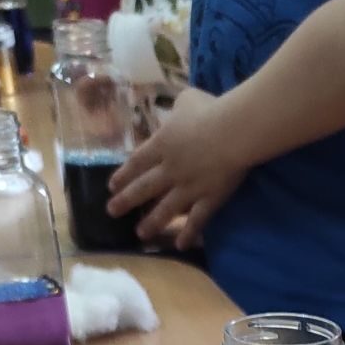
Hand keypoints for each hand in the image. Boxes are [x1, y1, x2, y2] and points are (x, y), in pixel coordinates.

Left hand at [108, 89, 246, 249]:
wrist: (232, 131)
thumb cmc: (209, 110)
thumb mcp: (186, 100)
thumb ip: (177, 108)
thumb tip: (176, 112)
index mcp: (162, 144)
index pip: (137, 162)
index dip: (123, 175)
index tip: (112, 186)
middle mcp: (169, 169)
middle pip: (144, 188)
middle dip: (126, 200)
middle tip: (112, 211)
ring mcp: (188, 187)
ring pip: (164, 209)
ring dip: (151, 222)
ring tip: (140, 233)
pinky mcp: (208, 199)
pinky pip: (196, 220)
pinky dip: (188, 233)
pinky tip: (180, 245)